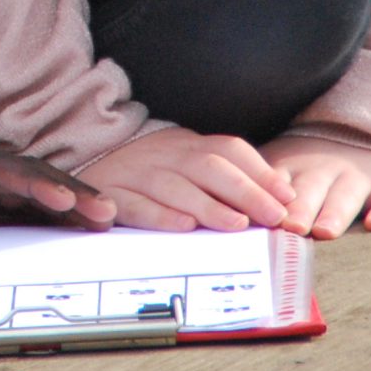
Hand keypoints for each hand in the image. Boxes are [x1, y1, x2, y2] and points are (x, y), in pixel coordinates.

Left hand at [0, 146, 115, 236]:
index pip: (4, 172)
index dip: (40, 184)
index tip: (70, 201)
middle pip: (28, 180)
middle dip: (70, 193)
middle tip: (108, 215)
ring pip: (28, 198)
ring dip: (66, 206)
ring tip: (105, 222)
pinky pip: (13, 215)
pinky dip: (45, 220)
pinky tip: (69, 232)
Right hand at [80, 126, 294, 231]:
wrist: (84, 159)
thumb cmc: (148, 171)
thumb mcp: (185, 164)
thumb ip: (225, 179)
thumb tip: (278, 199)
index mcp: (185, 144)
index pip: (228, 149)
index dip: (260, 172)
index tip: (286, 197)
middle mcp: (163, 153)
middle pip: (207, 166)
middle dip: (245, 191)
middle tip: (272, 216)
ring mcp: (135, 172)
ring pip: (174, 185)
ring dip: (208, 205)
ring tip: (236, 225)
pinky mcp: (110, 194)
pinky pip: (134, 204)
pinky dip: (159, 215)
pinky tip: (183, 227)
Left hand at [261, 135, 370, 237]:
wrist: (370, 131)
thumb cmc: (314, 163)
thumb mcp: (283, 166)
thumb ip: (255, 189)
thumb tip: (205, 216)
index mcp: (293, 168)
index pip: (274, 184)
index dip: (263, 198)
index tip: (250, 215)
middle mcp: (323, 171)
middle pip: (309, 192)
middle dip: (297, 209)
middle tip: (286, 226)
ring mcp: (357, 177)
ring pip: (345, 196)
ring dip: (334, 212)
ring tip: (323, 230)